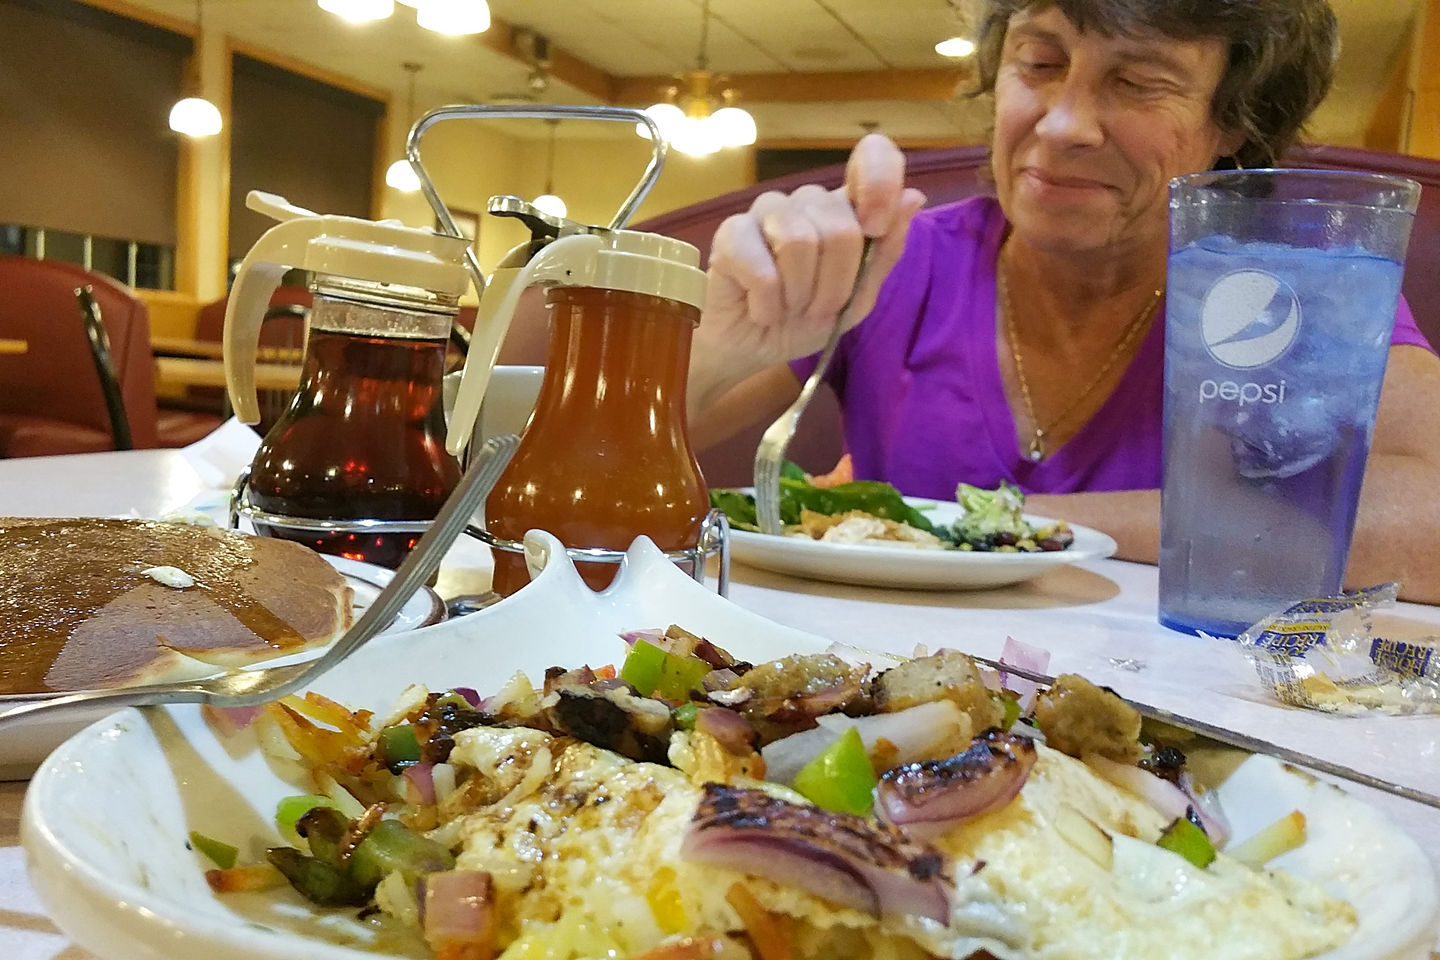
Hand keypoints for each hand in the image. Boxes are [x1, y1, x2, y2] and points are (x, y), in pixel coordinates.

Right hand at [697, 134, 926, 391]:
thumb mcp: (859, 297)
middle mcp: (807, 201)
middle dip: (835, 285)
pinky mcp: (731, 234)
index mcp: (844, 208)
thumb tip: (913, 197)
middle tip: (817, 309)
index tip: (875, 229)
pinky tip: (761, 310)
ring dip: (800, 296)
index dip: (881, 183)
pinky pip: (762, 269)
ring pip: (799, 242)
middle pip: (840, 226)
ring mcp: (767, 212)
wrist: (754, 349)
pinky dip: (769, 304)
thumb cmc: (805, 320)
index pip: (874, 155)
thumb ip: (885, 251)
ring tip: (789, 309)